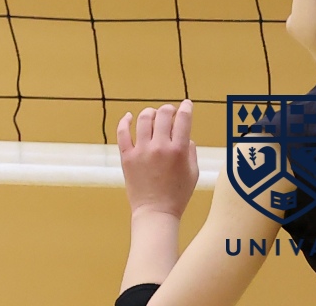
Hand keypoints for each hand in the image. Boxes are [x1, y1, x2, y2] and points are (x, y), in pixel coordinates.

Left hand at [118, 100, 199, 220]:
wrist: (156, 211)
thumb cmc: (178, 194)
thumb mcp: (193, 173)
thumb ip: (191, 152)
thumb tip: (186, 136)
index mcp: (178, 151)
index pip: (183, 120)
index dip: (185, 108)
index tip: (186, 103)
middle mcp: (159, 147)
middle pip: (163, 116)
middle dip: (168, 109)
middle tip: (170, 110)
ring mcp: (141, 150)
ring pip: (143, 119)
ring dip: (150, 112)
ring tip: (153, 113)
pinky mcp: (126, 156)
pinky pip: (122, 132)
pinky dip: (124, 121)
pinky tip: (129, 116)